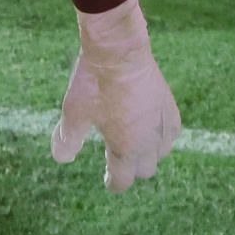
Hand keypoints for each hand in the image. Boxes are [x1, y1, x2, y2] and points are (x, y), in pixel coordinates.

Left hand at [51, 0, 180, 191]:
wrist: (118, 50)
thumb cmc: (94, 83)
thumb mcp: (73, 112)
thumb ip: (67, 140)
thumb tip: (61, 159)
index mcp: (125, 148)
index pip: (123, 181)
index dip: (113, 183)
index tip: (109, 181)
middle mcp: (149, 141)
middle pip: (145, 170)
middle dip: (131, 169)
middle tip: (116, 160)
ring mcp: (162, 123)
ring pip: (161, 153)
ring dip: (149, 154)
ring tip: (134, 144)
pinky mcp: (170, 105)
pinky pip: (172, 132)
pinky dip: (163, 136)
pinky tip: (153, 128)